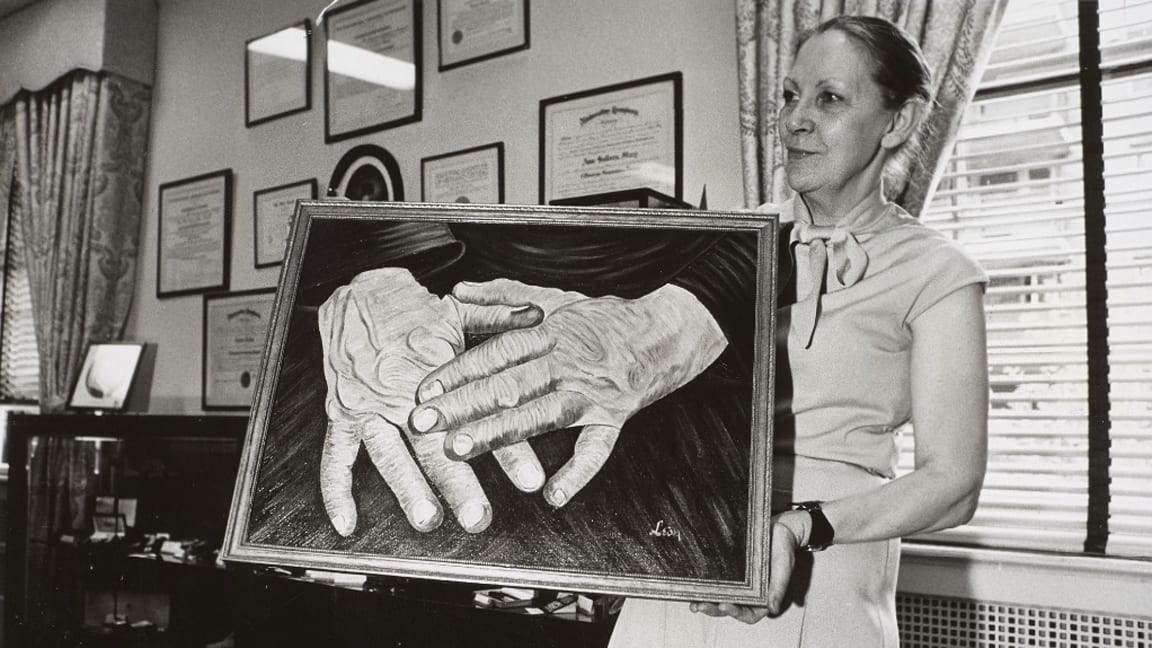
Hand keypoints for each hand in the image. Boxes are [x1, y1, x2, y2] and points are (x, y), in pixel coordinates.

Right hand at [317, 268, 545, 535]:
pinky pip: (334, 457)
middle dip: (457, 483)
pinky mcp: (341, 416)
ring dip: (407, 488)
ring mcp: (368, 408)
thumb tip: (540, 316)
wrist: (357, 296)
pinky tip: (348, 524)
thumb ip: (500, 318)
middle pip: (432, 444)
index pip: (478, 415)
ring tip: (429, 519)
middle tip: (480, 517)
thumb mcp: (460, 309)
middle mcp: (402, 394)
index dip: (507, 449)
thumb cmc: (415, 311)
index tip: (532, 480)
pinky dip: (336, 492)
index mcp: (436, 372)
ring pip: (388, 454)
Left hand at [409, 282, 726, 506]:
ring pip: (539, 415)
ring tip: (460, 449)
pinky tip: (552, 497)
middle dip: (462, 405)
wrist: (664, 330)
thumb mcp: (554, 298)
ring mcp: (590, 393)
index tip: (423, 391)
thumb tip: (459, 291)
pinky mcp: (614, 417)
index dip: (457, 372)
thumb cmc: (603, 317)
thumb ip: (503, 296)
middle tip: (423, 423)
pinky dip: (577, 475)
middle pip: (508, 385)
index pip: (495, 353)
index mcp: (547, 333)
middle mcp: (565, 362)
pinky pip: (596, 450)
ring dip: (498, 434)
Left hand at [690, 511, 806, 621]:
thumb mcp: (783, 567)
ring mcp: (737, 582)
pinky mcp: (729, 569)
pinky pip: (716, 578)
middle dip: (714, 609)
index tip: (724, 606)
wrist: (779, 527)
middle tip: (701, 605)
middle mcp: (748, 593)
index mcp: (763, 598)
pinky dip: (705, 583)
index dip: (736, 613)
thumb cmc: (784, 548)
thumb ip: (778, 588)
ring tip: (693, 602)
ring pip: (720, 596)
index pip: (748, 614)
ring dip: (706, 601)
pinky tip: (694, 585)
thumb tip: (773, 609)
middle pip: (729, 607)